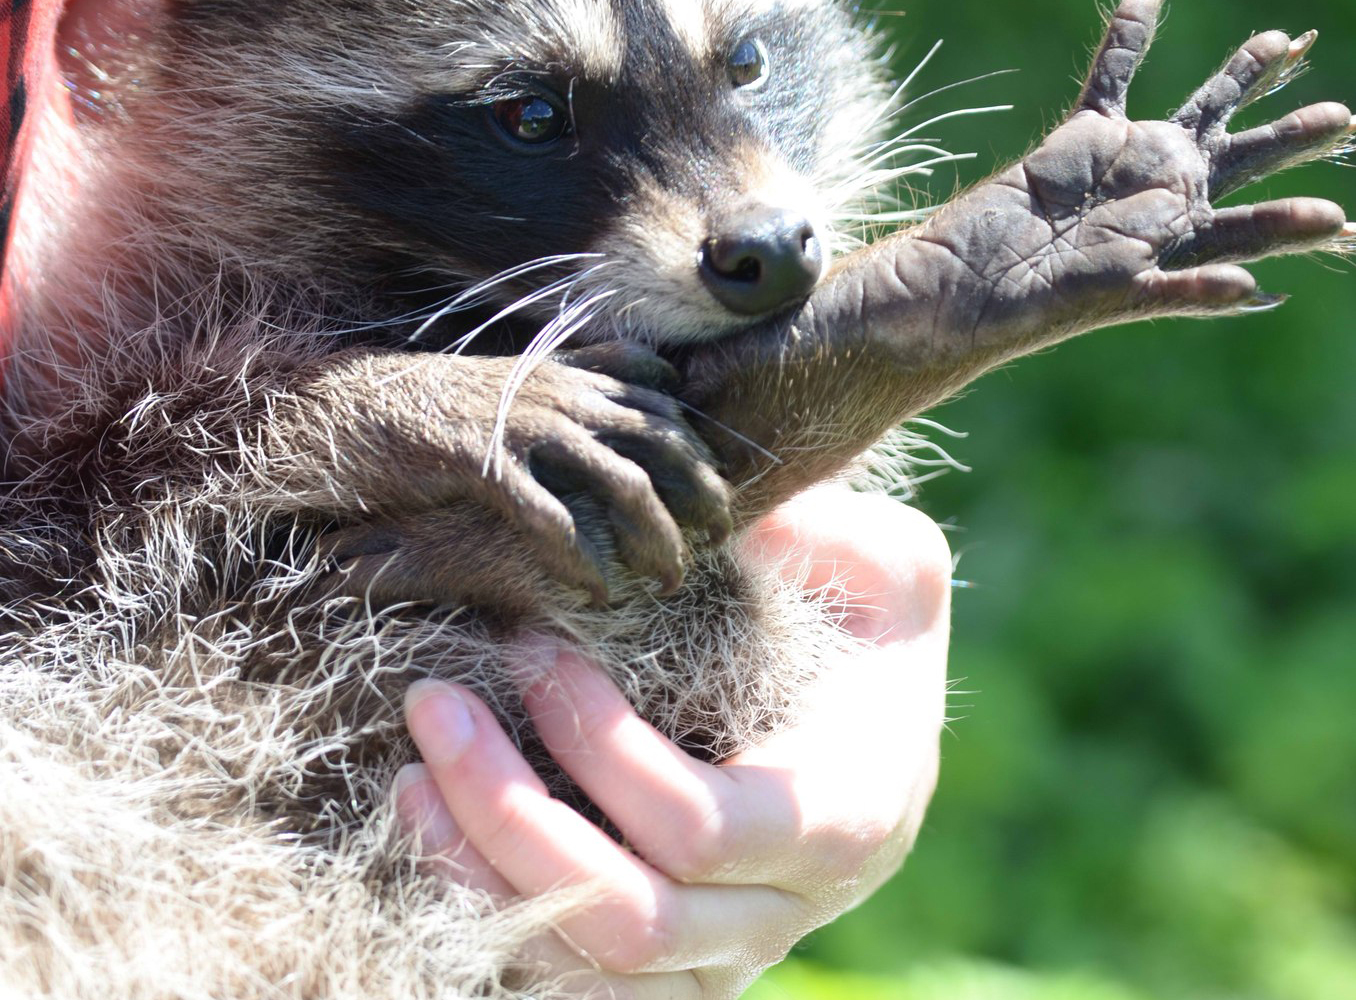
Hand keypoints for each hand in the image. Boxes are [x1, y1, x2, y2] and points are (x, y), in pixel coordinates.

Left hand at [394, 487, 951, 996]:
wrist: (875, 693)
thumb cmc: (868, 612)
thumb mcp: (882, 561)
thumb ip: (826, 537)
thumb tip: (708, 520)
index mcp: (847, 815)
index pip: (703, 828)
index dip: (604, 750)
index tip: (536, 652)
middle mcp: (787, 909)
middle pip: (632, 921)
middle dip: (510, 817)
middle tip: (434, 707)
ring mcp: (726, 955)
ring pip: (588, 975)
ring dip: (480, 878)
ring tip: (412, 775)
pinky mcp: (672, 968)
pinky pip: (571, 986)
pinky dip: (492, 922)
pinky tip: (436, 835)